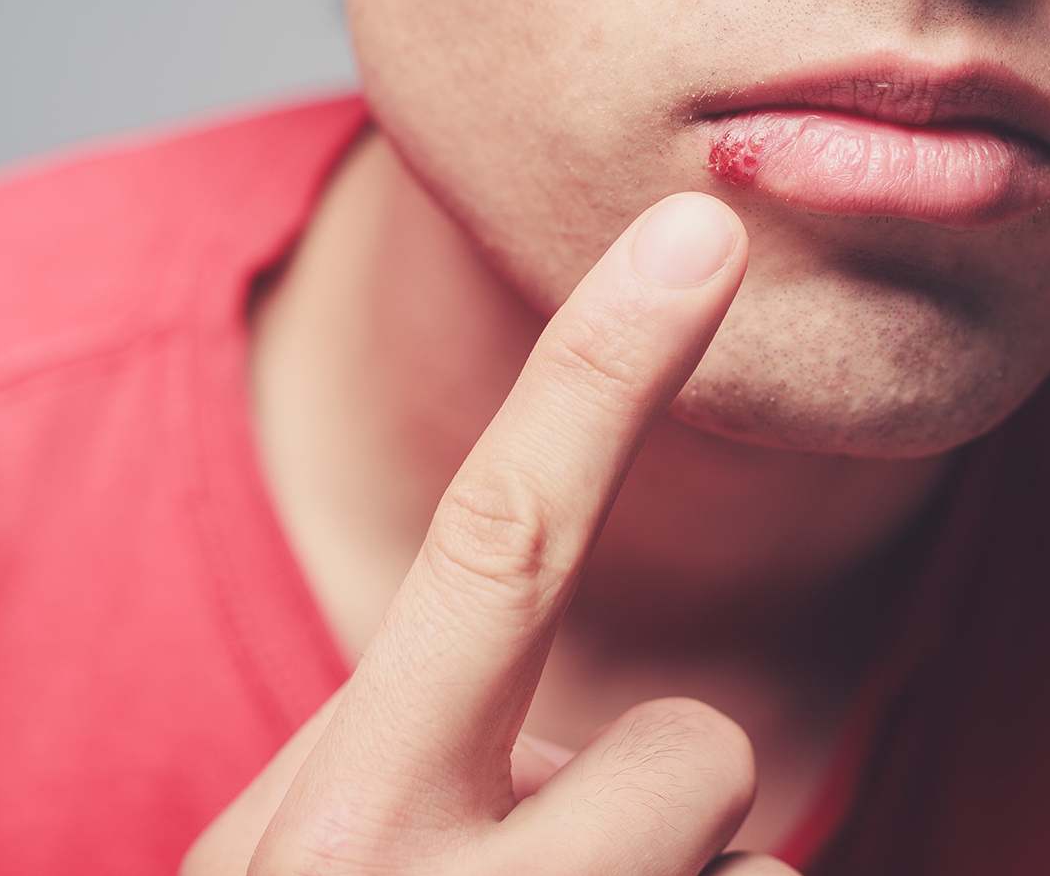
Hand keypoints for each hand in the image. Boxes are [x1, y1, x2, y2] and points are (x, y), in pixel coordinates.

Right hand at [182, 193, 801, 875]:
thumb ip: (409, 737)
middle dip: (674, 776)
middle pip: (695, 748)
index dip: (602, 376)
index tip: (697, 235)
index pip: (497, 546)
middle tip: (582, 858)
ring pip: (746, 864)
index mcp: (335, 826)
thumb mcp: (303, 851)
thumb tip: (580, 728)